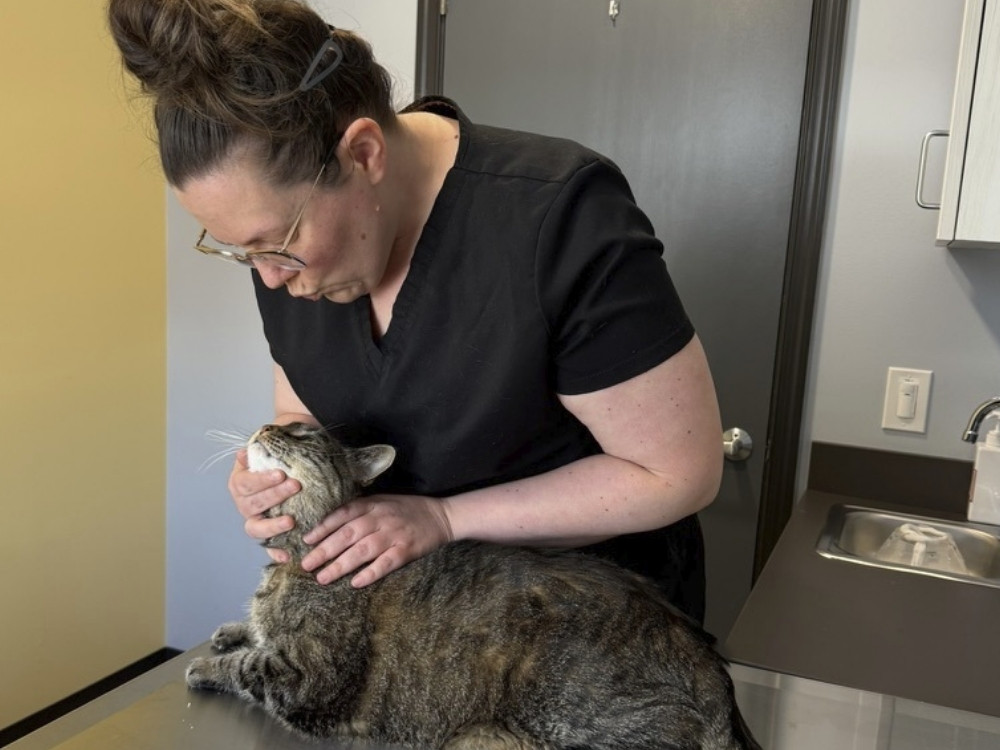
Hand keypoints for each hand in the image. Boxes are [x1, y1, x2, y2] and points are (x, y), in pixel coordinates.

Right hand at [228, 449, 300, 562]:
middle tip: (295, 486)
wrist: (290, 461)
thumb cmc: (279, 454)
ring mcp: (255, 520)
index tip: (281, 473)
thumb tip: (243, 453)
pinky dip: (276, 552)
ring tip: (291, 522)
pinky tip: (288, 555)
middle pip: (253, 505)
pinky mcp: (268, 534)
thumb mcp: (269, 446)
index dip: (262, 480)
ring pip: (256, 528)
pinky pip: (269, 546)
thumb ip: (259, 448)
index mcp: (240, 483)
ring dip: (273, 526)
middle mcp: (244, 504)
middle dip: (274, 496)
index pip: (246, 484)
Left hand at [300, 495, 453, 586]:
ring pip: (362, 551)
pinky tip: (355, 583)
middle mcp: (381, 519)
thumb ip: (360, 510)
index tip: (306, 540)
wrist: (441, 516)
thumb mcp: (382, 501)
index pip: (342, 514)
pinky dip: (370, 573)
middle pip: (348, 535)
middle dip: (324, 550)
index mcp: (373, 505)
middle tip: (306, 564)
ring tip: (323, 577)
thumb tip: (329, 524)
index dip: (323, 527)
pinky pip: (385, 564)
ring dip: (341, 565)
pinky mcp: (406, 551)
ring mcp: (394, 535)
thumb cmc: (406, 509)